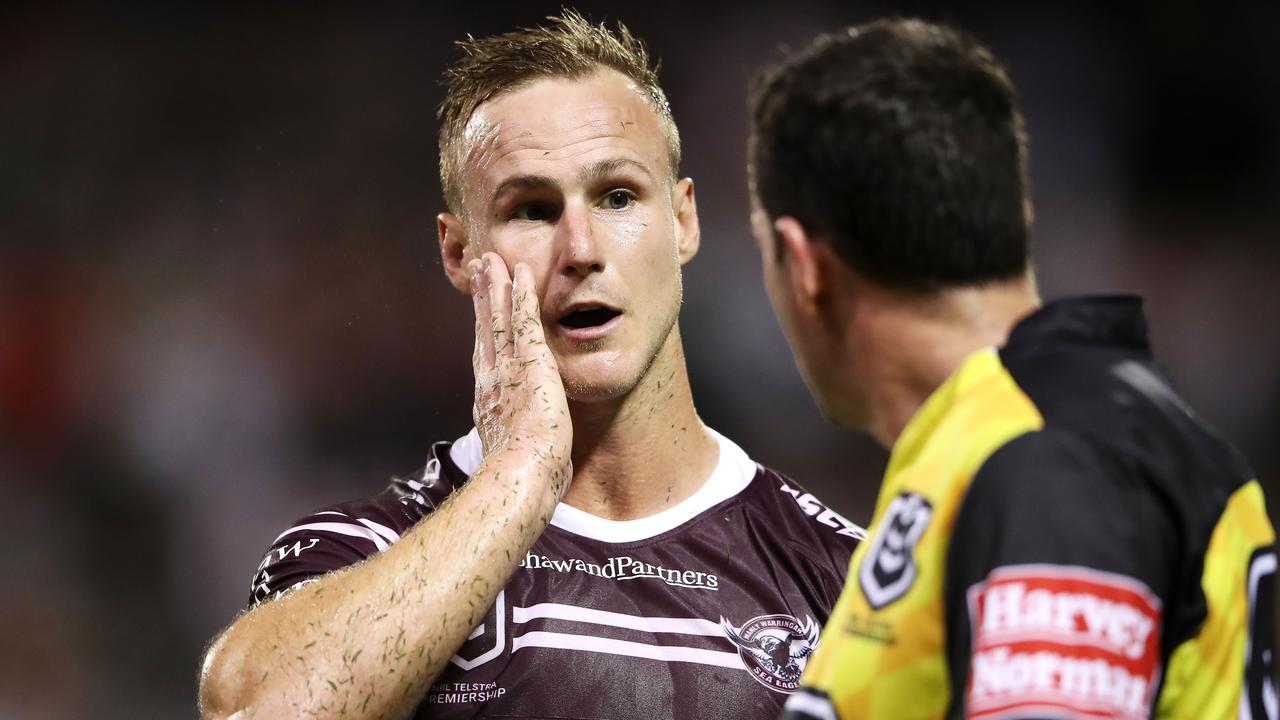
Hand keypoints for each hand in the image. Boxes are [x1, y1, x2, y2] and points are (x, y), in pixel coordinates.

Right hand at [469, 252, 572, 492]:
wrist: (523, 475)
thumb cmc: (525, 478)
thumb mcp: (519, 460)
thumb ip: (521, 450)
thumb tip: (528, 461)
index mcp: (491, 402)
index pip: (486, 358)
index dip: (483, 332)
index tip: (480, 313)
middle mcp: (493, 380)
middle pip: (485, 330)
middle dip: (482, 299)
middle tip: (477, 272)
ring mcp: (508, 368)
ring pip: (499, 318)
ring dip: (495, 287)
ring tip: (490, 261)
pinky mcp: (529, 360)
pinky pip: (523, 319)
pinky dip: (520, 294)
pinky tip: (520, 273)